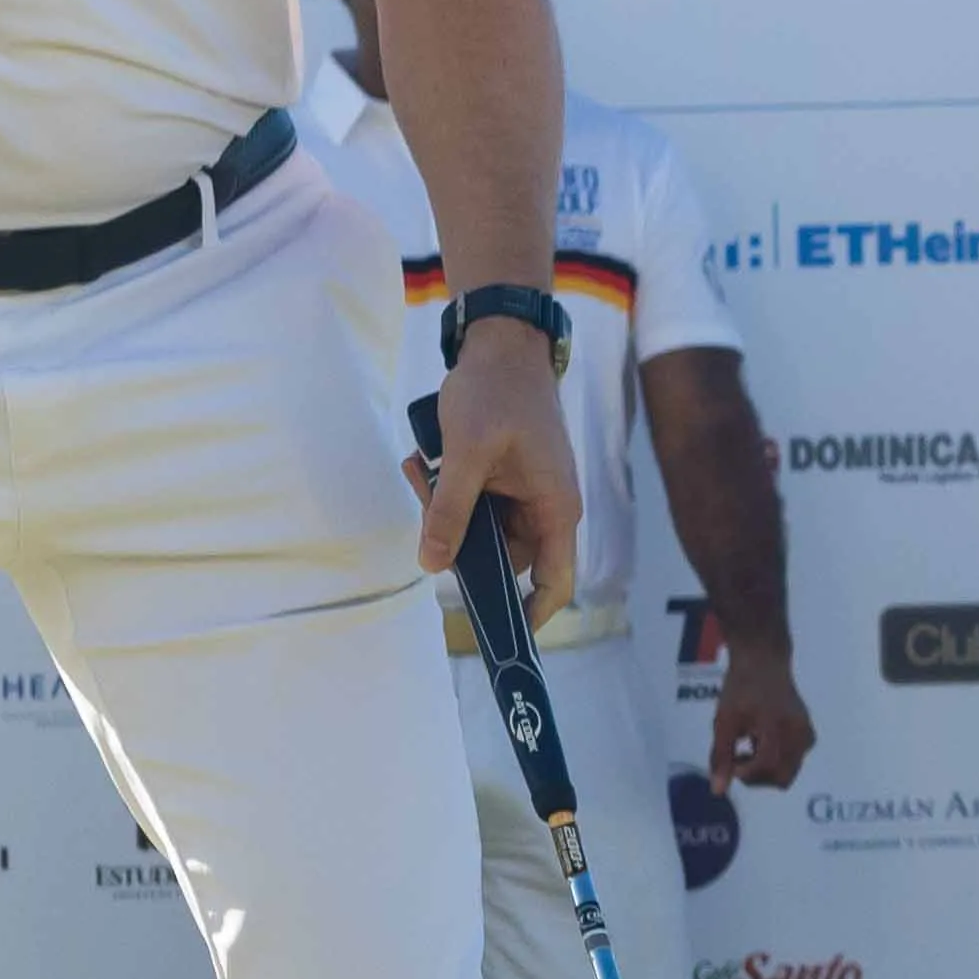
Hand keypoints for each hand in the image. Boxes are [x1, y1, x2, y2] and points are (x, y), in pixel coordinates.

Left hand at [413, 336, 578, 617]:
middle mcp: (545, 505)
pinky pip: (473, 500)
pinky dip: (446, 486)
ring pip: (481, 526)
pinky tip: (425, 457)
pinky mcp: (504, 475)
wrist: (501, 341)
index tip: (500, 637)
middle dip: (457, 537)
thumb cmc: (497, 392)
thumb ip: (449, 512)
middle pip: (504, 555)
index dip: (532, 615)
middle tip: (426, 503)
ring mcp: (524, 490)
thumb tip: (433, 564)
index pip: (555, 581)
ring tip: (422, 469)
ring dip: (445, 507)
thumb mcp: (467, 455)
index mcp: (555, 507)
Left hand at [706, 643, 818, 789]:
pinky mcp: (808, 734)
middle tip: (738, 757)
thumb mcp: (724, 722)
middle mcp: (798, 733)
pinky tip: (761, 742)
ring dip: (765, 769)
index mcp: (777, 725)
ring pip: (788, 773)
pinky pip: (793, 761)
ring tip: (749, 746)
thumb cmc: (740, 689)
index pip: (767, 766)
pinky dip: (776, 760)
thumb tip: (718, 791)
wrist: (763, 662)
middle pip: (781, 778)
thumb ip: (722, 758)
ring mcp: (806, 734)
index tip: (730, 762)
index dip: (746, 773)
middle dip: (757, 776)